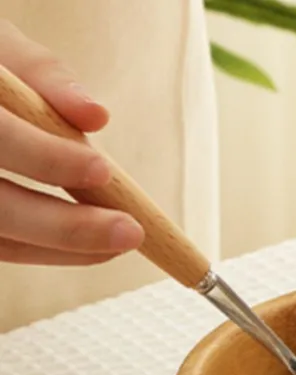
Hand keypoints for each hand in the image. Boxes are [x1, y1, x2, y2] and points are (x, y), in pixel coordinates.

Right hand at [0, 20, 142, 265]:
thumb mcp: (0, 49)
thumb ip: (44, 75)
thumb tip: (96, 116)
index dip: (46, 157)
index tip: (102, 169)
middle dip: (65, 227)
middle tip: (129, 232)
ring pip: (1, 238)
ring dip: (64, 246)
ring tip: (120, 241)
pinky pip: (3, 246)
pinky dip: (48, 249)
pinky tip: (94, 246)